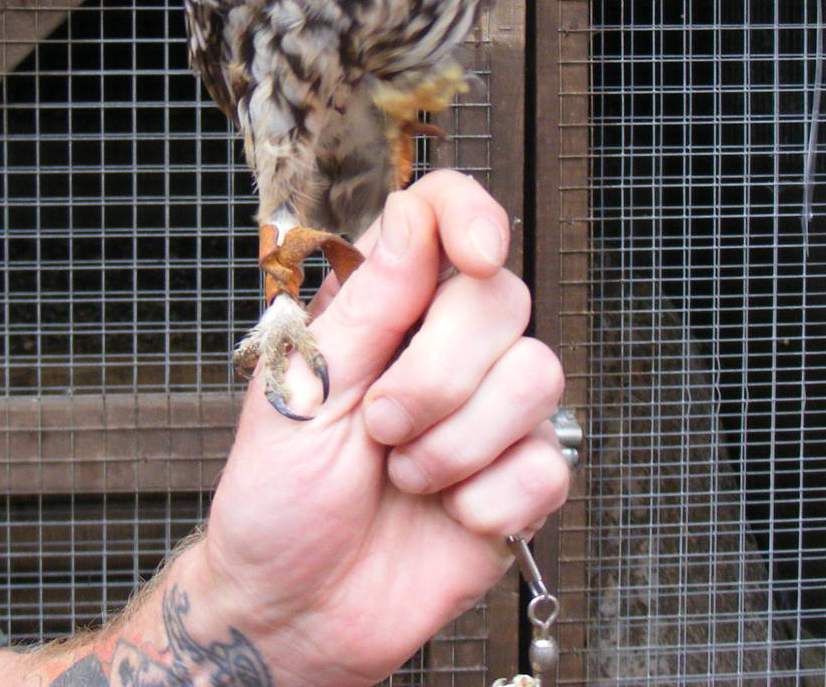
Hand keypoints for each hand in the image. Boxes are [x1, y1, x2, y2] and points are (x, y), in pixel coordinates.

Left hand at [190, 170, 569, 686]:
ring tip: (404, 475)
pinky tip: (445, 513)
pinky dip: (487, 499)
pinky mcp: (521, 477)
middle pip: (501, 298)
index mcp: (382, 305)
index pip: (444, 216)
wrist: (296, 609)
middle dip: (439, 374)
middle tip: (380, 426)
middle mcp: (443, 344)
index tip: (476, 254)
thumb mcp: (303, 393)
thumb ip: (367, 304)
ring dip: (458, 442)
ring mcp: (489, 410)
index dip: (471, 217)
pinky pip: (548, 462)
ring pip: (539, 374)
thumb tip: (415, 219)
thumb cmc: (278, 498)